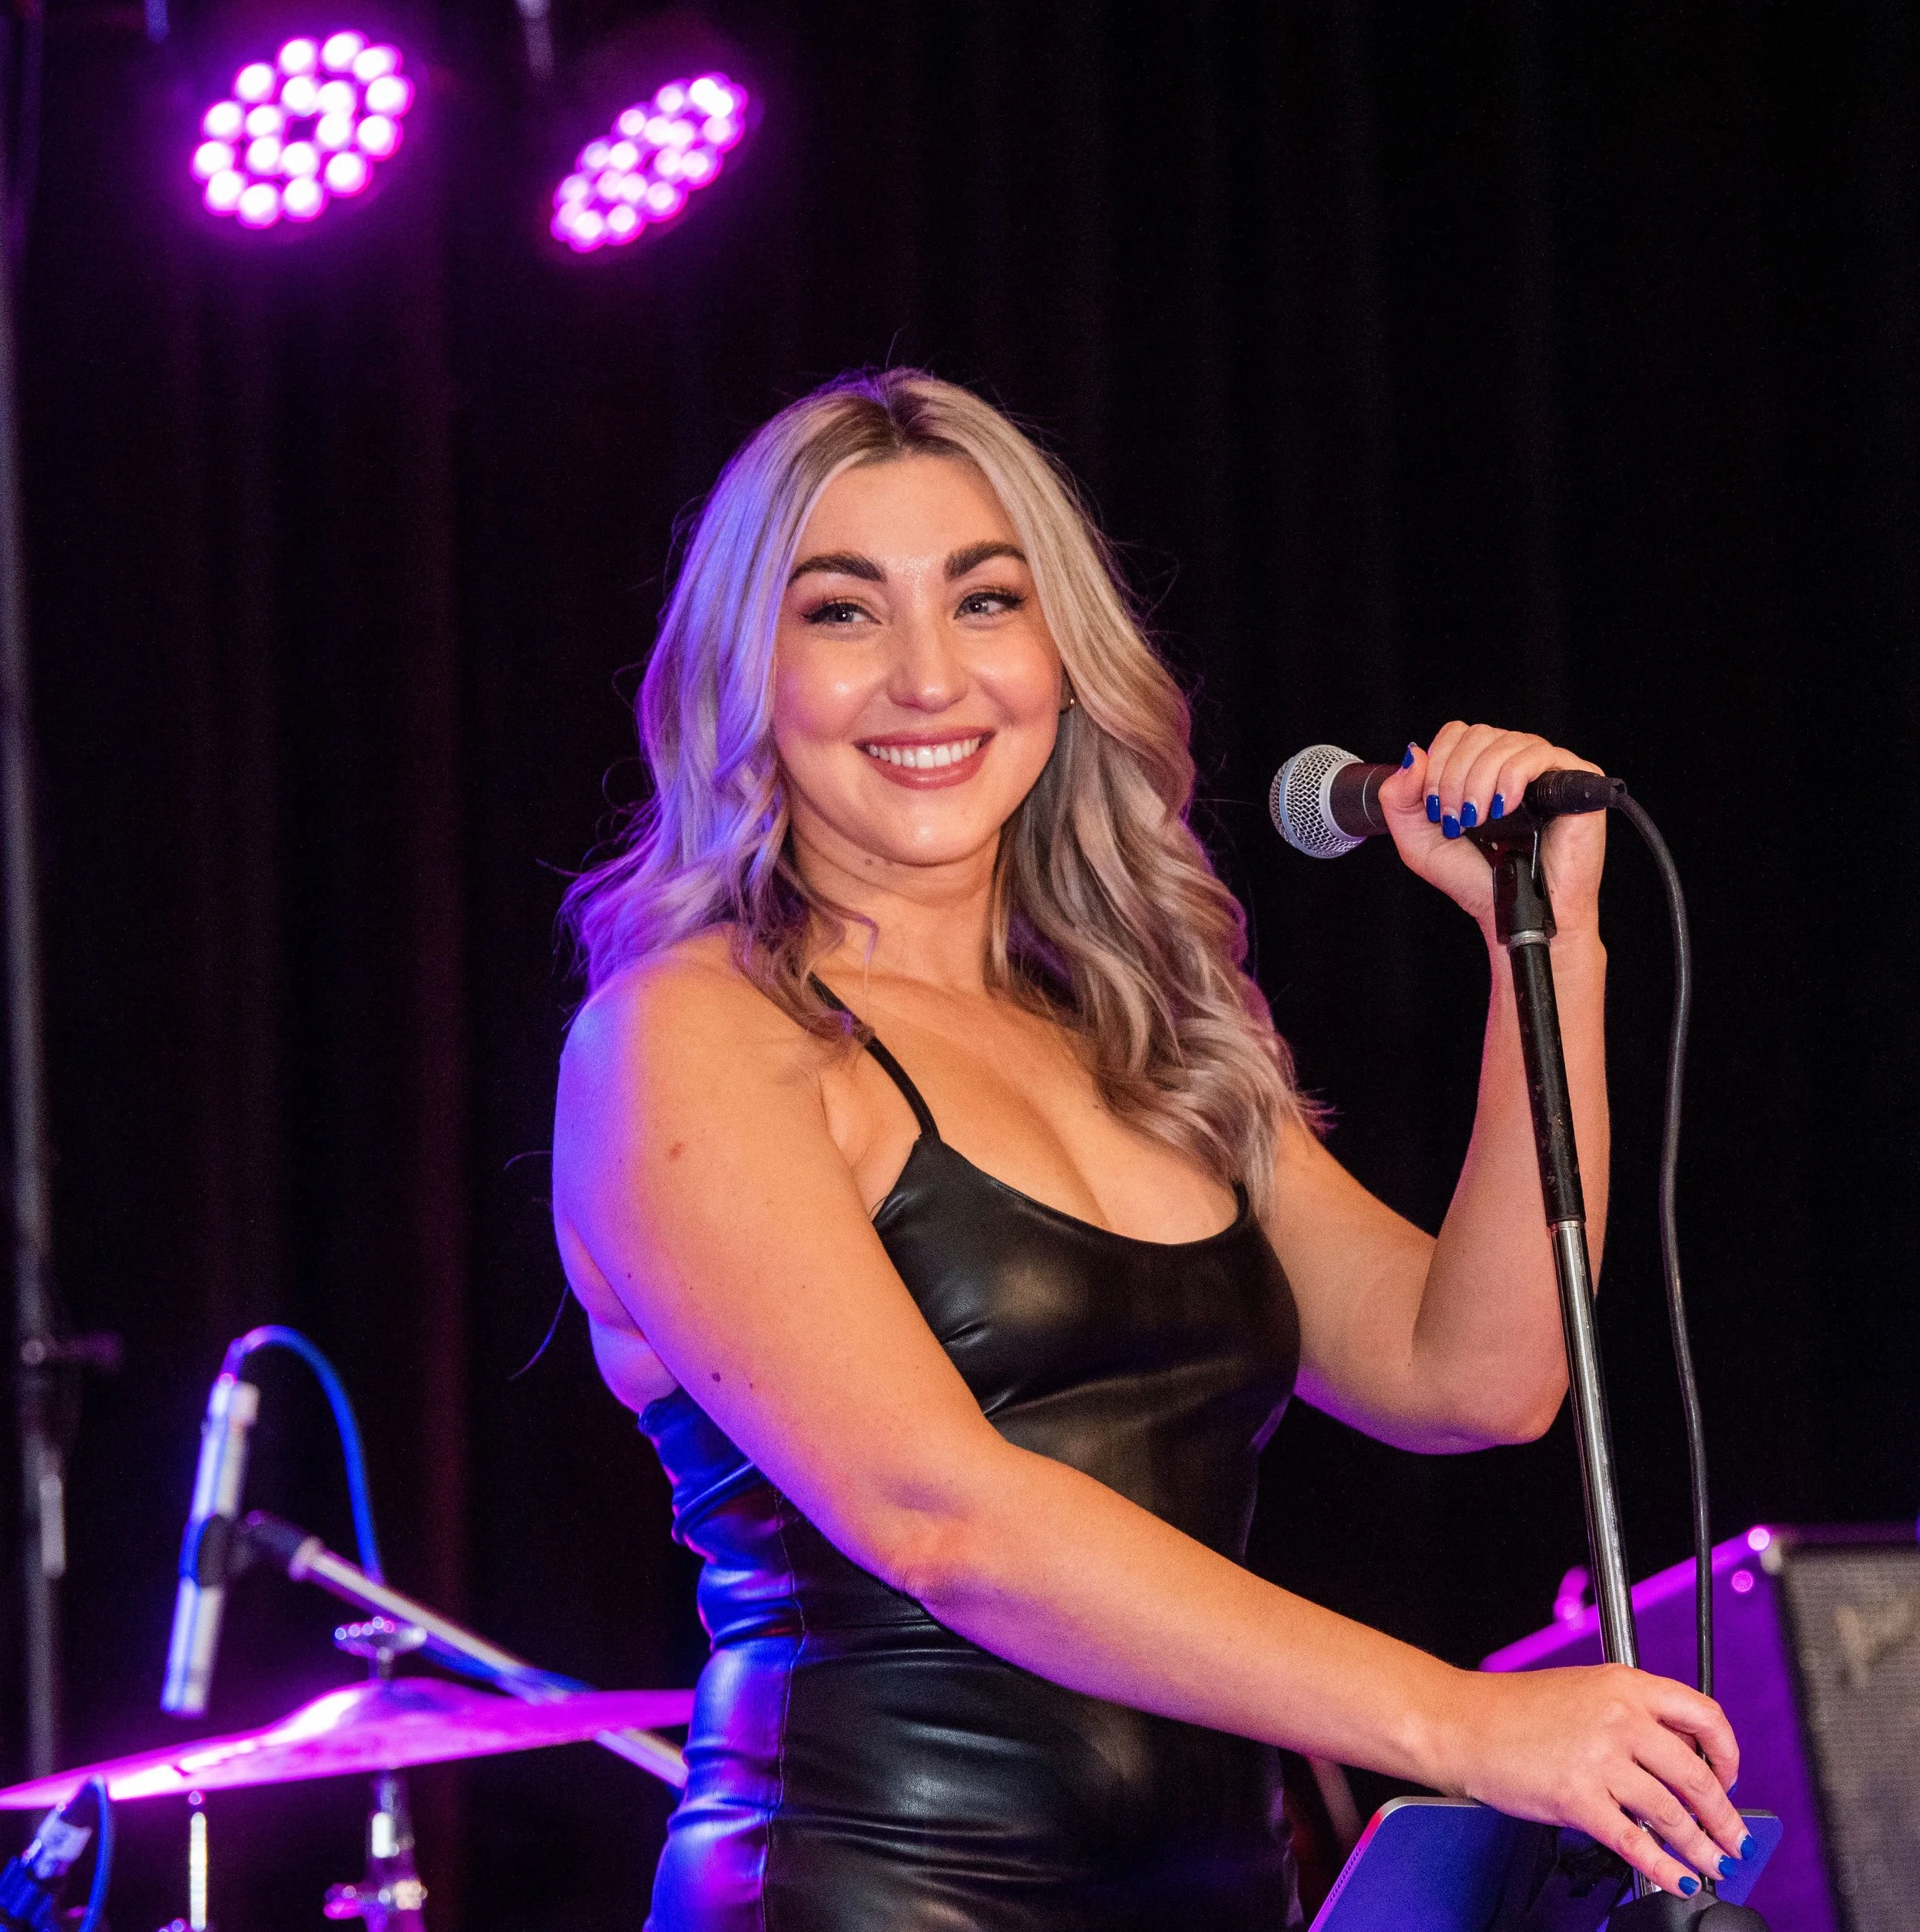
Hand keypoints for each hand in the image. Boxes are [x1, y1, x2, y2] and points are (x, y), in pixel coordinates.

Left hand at [1375, 724, 1607, 941]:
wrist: (1515, 913)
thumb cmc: (1475, 880)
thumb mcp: (1419, 842)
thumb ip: (1400, 799)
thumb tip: (1412, 754)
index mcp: (1482, 768)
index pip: (1457, 734)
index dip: (1438, 763)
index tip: (1434, 808)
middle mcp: (1514, 760)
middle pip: (1478, 735)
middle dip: (1454, 778)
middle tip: (1455, 821)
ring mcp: (1547, 767)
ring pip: (1504, 743)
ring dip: (1478, 783)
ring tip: (1477, 821)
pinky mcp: (1576, 777)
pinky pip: (1537, 756)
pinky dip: (1510, 779)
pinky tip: (1503, 809)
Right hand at [1436, 1662, 1749, 1897]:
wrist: (1460, 1722)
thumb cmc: (1513, 1709)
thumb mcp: (1584, 1691)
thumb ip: (1632, 1715)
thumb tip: (1679, 1762)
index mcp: (1623, 1684)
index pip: (1703, 1714)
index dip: (1727, 1752)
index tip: (1729, 1776)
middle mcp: (1617, 1717)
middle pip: (1696, 1774)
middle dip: (1724, 1816)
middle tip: (1734, 1837)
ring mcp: (1598, 1759)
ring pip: (1672, 1814)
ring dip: (1702, 1848)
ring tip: (1715, 1865)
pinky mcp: (1576, 1798)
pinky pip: (1635, 1842)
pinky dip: (1665, 1868)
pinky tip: (1677, 1878)